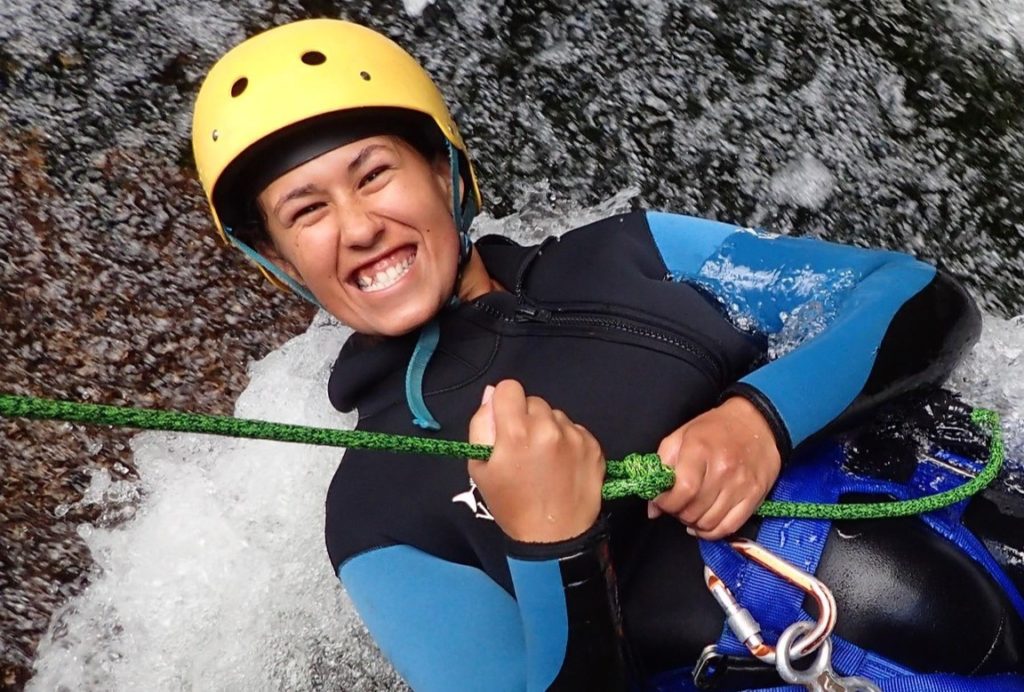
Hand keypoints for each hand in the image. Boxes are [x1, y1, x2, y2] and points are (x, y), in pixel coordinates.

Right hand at [468, 380, 604, 542]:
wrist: (554, 537)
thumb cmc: (512, 504)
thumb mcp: (479, 468)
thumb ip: (481, 425)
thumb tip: (491, 395)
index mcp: (516, 431)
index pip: (509, 387)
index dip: (504, 404)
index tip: (505, 425)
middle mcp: (548, 427)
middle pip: (533, 401)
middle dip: (526, 419)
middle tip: (524, 449)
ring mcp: (574, 436)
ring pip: (555, 415)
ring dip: (548, 429)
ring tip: (545, 461)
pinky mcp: (594, 445)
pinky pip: (575, 429)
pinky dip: (568, 441)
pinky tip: (562, 465)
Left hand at [649, 396, 780, 539]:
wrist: (757, 423)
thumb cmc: (714, 428)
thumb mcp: (680, 436)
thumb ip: (662, 467)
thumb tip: (653, 507)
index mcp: (700, 450)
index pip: (682, 491)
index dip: (666, 503)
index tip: (662, 500)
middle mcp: (723, 470)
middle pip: (693, 510)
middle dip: (678, 513)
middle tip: (677, 504)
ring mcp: (741, 485)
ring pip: (709, 523)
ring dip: (694, 523)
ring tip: (691, 511)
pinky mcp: (755, 496)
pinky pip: (729, 527)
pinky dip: (712, 532)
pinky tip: (704, 523)